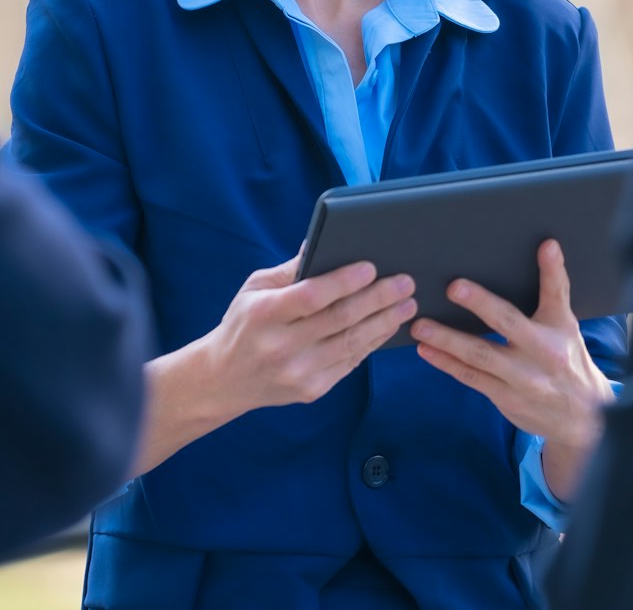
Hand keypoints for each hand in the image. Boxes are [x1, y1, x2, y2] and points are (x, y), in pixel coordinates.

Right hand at [204, 255, 416, 415]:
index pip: (311, 296)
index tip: (371, 267)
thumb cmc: (244, 324)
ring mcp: (298, 372)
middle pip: (340, 319)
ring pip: (351, 343)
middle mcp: (281, 346)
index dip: (343, 281)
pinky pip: (350, 363)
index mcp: (264, 314)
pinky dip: (372, 343)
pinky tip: (387, 327)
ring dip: (385, 322)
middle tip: (405, 283)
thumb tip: (321, 242)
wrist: (225, 379)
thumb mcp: (254, 289)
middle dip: (378, 298)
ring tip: (407, 304)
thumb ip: (289, 271)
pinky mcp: (311, 390)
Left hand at [411, 239, 612, 498]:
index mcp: (559, 328)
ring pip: (481, 355)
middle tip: (453, 287)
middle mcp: (544, 353)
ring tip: (420, 325)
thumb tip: (546, 246)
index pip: (557, 294)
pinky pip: (471, 377)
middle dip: (481, 304)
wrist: (581, 418)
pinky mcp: (505, 397)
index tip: (546, 246)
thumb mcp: (566, 326)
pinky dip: (446, 363)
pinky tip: (426, 350)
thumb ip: (554, 291)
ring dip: (448, 339)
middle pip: (509, 323)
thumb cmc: (567, 360)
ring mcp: (523, 378)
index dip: (552, 270)